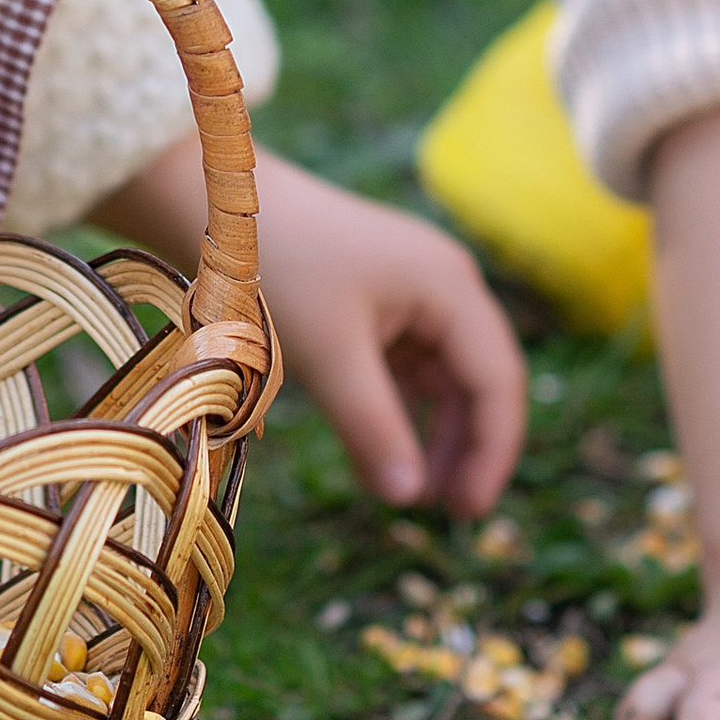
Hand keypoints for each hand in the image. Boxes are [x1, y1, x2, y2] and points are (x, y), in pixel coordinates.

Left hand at [101, 140, 527, 516]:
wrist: (220, 205)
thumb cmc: (280, 269)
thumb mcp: (329, 357)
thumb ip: (374, 429)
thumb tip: (409, 500)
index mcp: (451, 287)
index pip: (499, 380)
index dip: (493, 451)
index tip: (468, 513)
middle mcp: (445, 285)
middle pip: (481, 379)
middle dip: (468, 447)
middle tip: (445, 513)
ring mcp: (414, 292)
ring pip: (446, 376)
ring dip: (437, 433)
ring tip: (411, 490)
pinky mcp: (381, 301)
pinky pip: (411, 366)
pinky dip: (404, 410)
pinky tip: (383, 451)